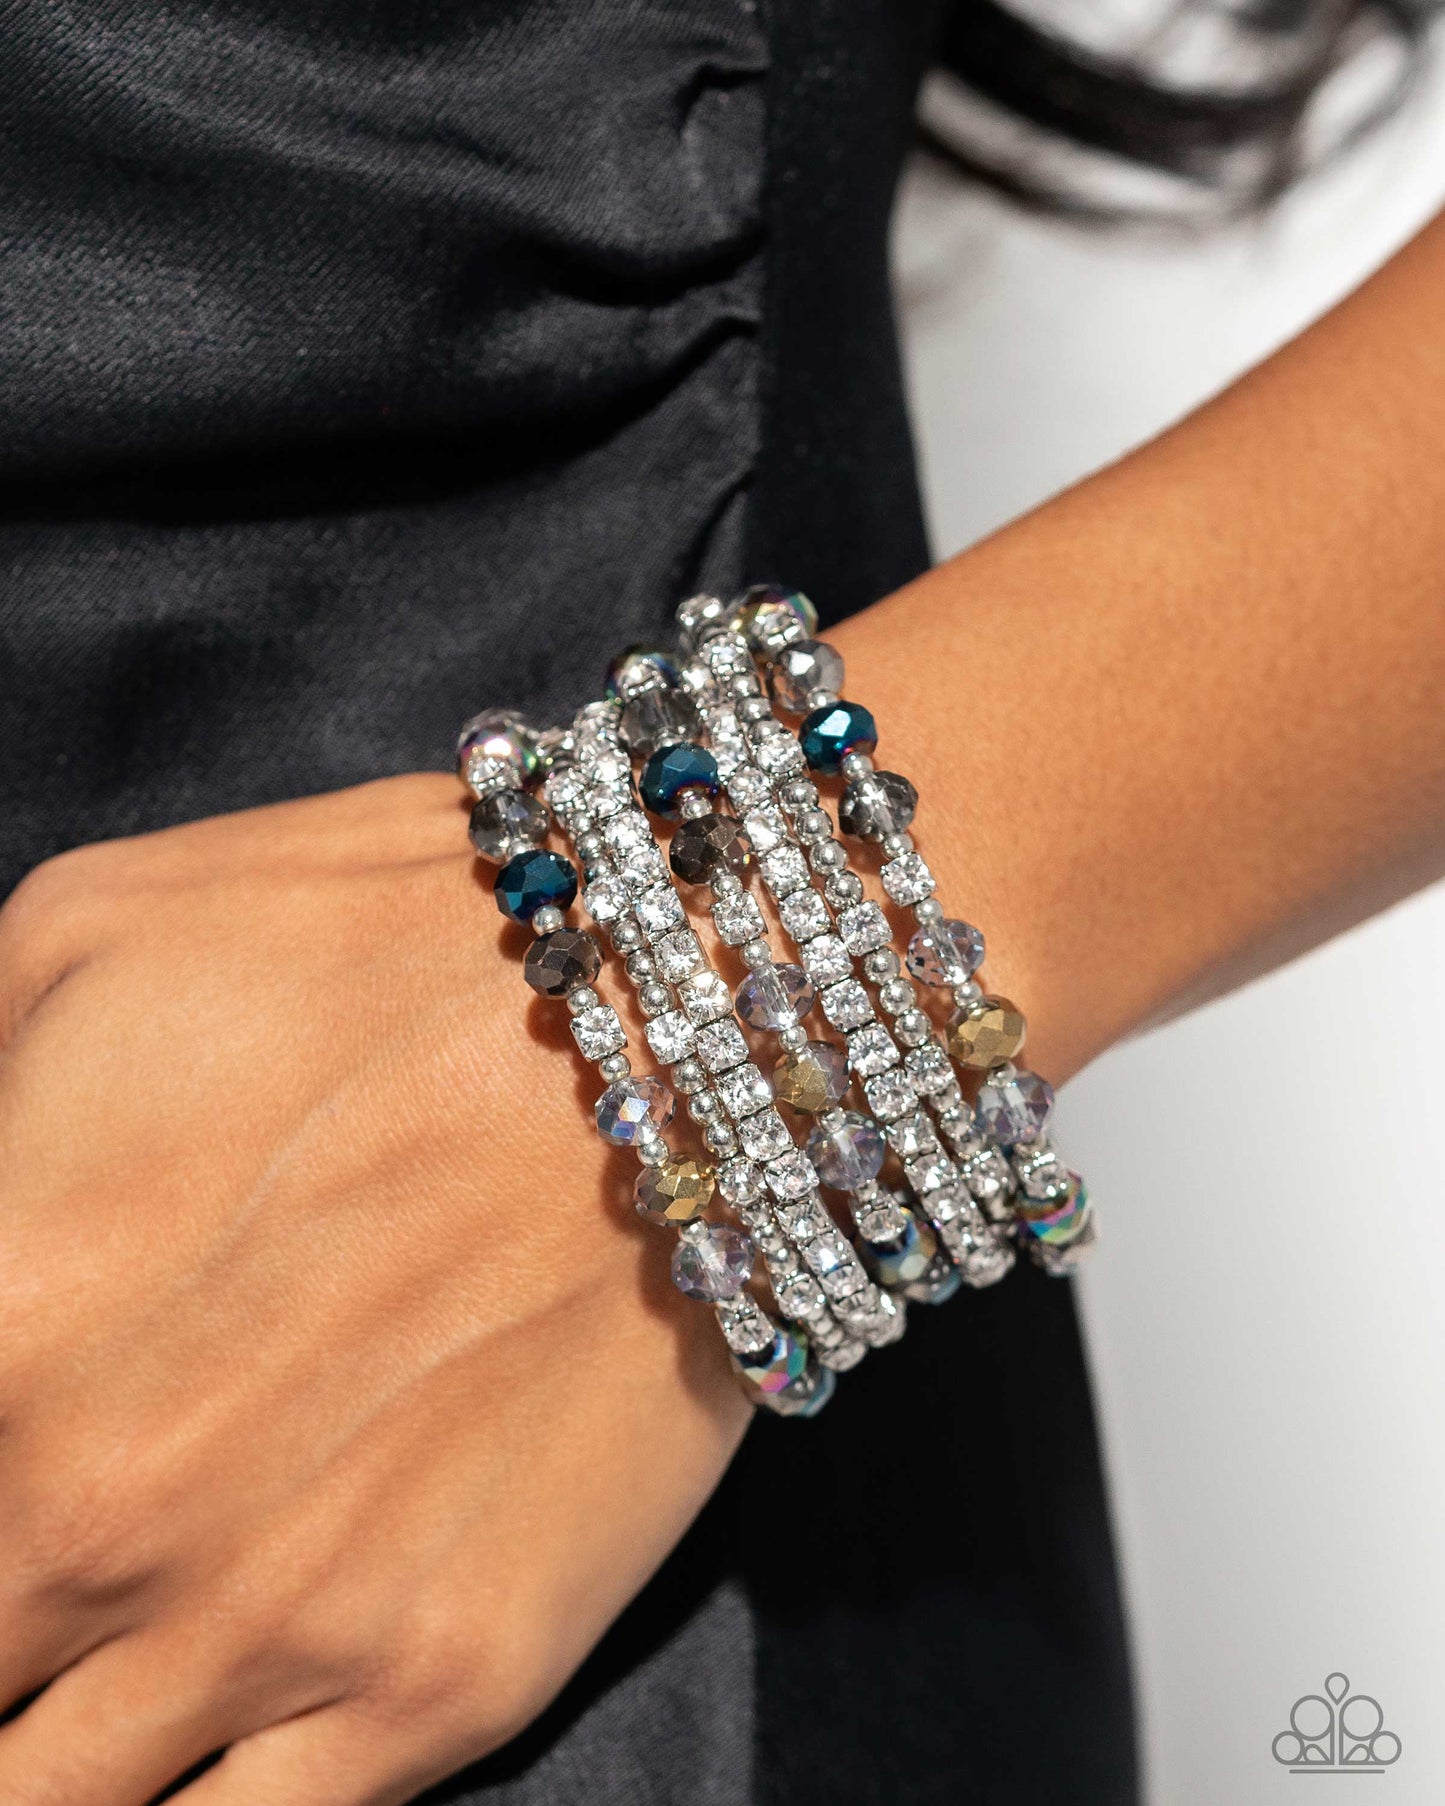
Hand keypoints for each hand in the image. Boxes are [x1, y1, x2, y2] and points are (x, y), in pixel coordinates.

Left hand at [0, 775, 748, 1805]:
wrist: (697, 1016)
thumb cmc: (389, 943)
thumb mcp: (81, 939)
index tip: (11, 1468)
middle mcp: (103, 1520)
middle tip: (50, 1565)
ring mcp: (281, 1629)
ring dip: (50, 1745)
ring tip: (91, 1655)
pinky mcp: (445, 1678)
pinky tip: (187, 1742)